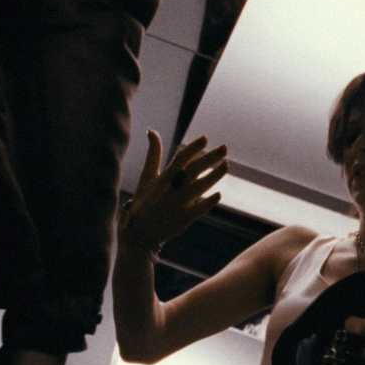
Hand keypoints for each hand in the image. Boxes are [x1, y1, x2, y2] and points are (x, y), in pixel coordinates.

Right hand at [120, 130, 227, 250]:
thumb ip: (153, 154)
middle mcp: (171, 189)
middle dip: (209, 158)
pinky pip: (199, 209)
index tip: (205, 138)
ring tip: (226, 165)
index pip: (180, 159)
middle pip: (193, 170)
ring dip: (213, 176)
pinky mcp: (184, 219)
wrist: (139, 233)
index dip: (192, 148)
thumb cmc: (144, 202)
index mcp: (163, 178)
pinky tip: (218, 194)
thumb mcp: (146, 177)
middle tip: (224, 148)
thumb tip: (152, 131)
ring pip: (199, 188)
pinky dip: (208, 202)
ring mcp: (178, 204)